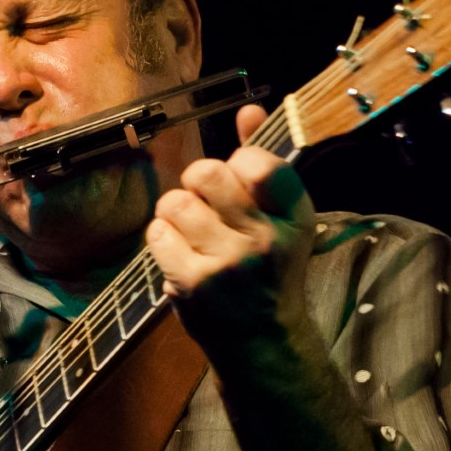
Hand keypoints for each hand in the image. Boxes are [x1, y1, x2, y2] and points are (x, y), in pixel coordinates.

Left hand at [145, 103, 314, 333]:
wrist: (262, 341)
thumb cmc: (269, 270)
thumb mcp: (281, 217)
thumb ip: (264, 160)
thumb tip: (250, 108)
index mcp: (294, 216)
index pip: (258, 162)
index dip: (237, 162)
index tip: (239, 181)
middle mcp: (264, 238)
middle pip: (207, 172)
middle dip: (197, 180)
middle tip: (204, 201)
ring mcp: (227, 263)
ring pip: (175, 201)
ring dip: (175, 210)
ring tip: (190, 229)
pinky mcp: (192, 283)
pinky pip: (157, 234)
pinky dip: (161, 238)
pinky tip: (179, 252)